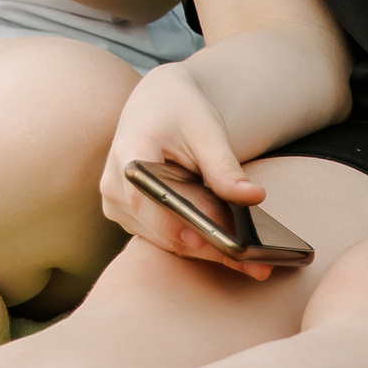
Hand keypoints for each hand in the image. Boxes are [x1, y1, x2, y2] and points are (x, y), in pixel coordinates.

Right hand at [98, 62, 277, 279]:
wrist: (157, 105)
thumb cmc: (180, 111)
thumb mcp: (206, 130)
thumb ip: (225, 166)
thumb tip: (253, 196)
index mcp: (128, 150)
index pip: (142, 195)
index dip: (168, 221)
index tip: (201, 237)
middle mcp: (114, 184)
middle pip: (159, 226)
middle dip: (206, 244)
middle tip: (252, 261)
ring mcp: (117, 205)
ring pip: (165, 240)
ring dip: (207, 251)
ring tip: (253, 262)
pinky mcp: (130, 218)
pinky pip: (166, 240)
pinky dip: (199, 246)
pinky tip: (234, 254)